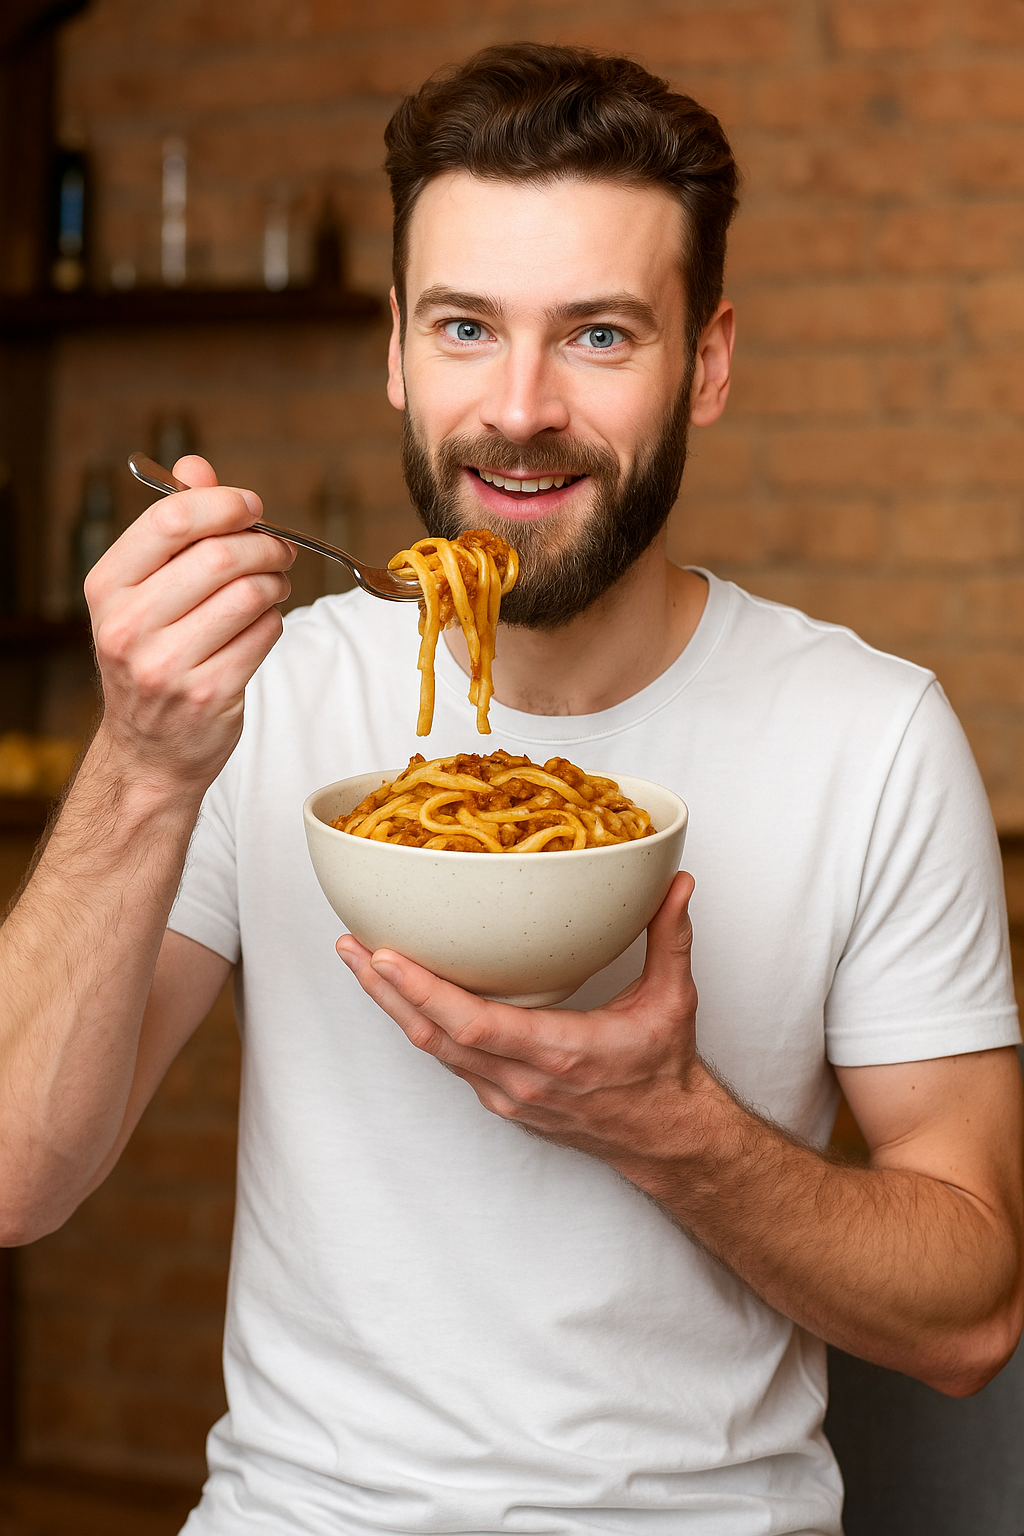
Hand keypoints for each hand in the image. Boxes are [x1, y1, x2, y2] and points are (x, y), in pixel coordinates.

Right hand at [85, 455, 295, 792]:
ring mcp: (166, 666)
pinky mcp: (209, 694)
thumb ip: (173, 526)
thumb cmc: (153, 656)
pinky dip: (274, 622)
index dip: (223, 503)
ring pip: (248, 595)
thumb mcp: (145, 591)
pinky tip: (262, 624)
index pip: (170, 519)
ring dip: (275, 584)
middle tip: (278, 550)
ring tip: (274, 587)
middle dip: (263, 545)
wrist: (149, 750)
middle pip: (219, 556)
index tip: (251, 506)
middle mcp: (128, 626)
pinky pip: (264, 634)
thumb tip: (196, 465)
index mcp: (107, 588)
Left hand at [337, 871, 702, 1168]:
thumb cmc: (662, 1071)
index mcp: (558, 1052)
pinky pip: (447, 1058)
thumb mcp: (672, 1000)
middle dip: (384, 989)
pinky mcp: (499, 1099)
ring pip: (432, 1048)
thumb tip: (678, 882)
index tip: (385, 956)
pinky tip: (400, 993)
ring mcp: (505, 1094)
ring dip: (393, 1005)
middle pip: (432, 1035)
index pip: (471, 1024)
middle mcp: (521, 1079)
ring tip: (361, 961)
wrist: (662, 1137)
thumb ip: (670, 937)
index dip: (421, 991)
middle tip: (350, 946)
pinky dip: (419, 1022)